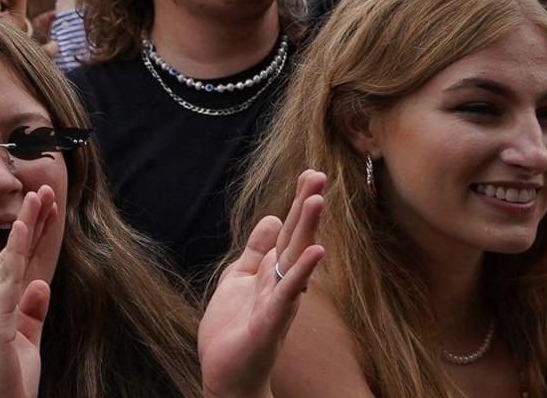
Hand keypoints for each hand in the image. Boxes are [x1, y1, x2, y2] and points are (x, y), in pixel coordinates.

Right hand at [0, 186, 57, 397]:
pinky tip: (23, 233)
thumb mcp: (25, 342)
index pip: (17, 261)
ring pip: (9, 258)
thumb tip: (41, 285)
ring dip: (24, 227)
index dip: (32, 233)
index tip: (46, 208)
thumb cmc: (3, 380)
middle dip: (29, 219)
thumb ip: (31, 314)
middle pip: (13, 251)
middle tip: (43, 188)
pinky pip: (6, 281)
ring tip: (36, 199)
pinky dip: (15, 254)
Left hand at [199, 170, 325, 397]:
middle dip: (305, 207)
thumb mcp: (239, 279)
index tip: (310, 174)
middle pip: (295, 239)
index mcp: (271, 272)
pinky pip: (287, 293)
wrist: (228, 373)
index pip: (287, 232)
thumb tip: (270, 218)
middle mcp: (280, 284)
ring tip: (317, 200)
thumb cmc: (234, 329)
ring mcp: (278, 301)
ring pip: (295, 260)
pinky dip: (300, 273)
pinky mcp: (270, 321)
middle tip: (319, 174)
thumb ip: (256, 252)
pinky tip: (315, 253)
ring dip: (306, 230)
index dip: (296, 204)